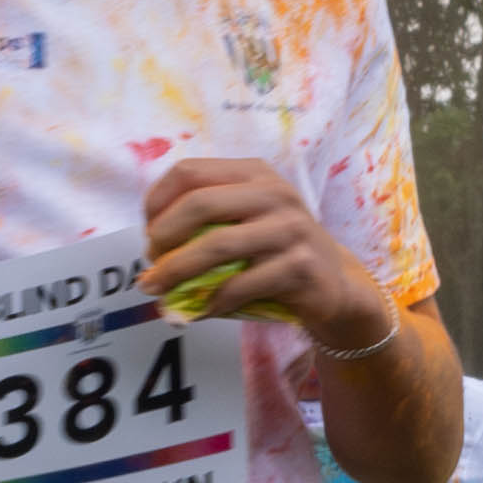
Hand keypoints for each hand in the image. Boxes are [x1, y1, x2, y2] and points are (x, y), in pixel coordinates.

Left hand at [141, 150, 387, 343]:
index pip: (189, 171)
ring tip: (156, 289)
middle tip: (150, 261)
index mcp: (254, 174)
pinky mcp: (299, 266)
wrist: (334, 281)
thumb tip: (151, 249)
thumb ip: (206, 220)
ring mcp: (290, 228)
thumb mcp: (247, 219)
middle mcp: (274, 193)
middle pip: (200, 203)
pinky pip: (240, 284)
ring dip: (177, 271)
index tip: (148, 231)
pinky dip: (211, 300)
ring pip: (216, 245)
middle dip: (163, 236)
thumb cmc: (276, 248)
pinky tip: (199, 310)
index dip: (157, 200)